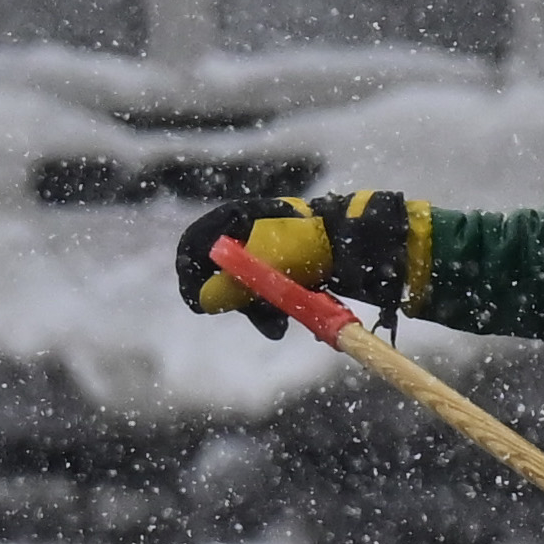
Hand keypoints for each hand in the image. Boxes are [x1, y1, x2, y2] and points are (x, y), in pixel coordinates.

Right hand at [174, 193, 425, 333]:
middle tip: (244, 317)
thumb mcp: (263, 269)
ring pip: (243, 283)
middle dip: (231, 300)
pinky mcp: (282, 261)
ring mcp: (263, 244)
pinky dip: (268, 305)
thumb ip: (231, 286)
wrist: (353, 242)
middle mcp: (244, 228)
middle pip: (217, 269)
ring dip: (253, 308)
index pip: (193, 245)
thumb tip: (205, 303)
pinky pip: (264, 287)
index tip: (199, 306)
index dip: (190, 276)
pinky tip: (282, 322)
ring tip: (274, 326)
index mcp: (233, 217)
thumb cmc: (305, 247)